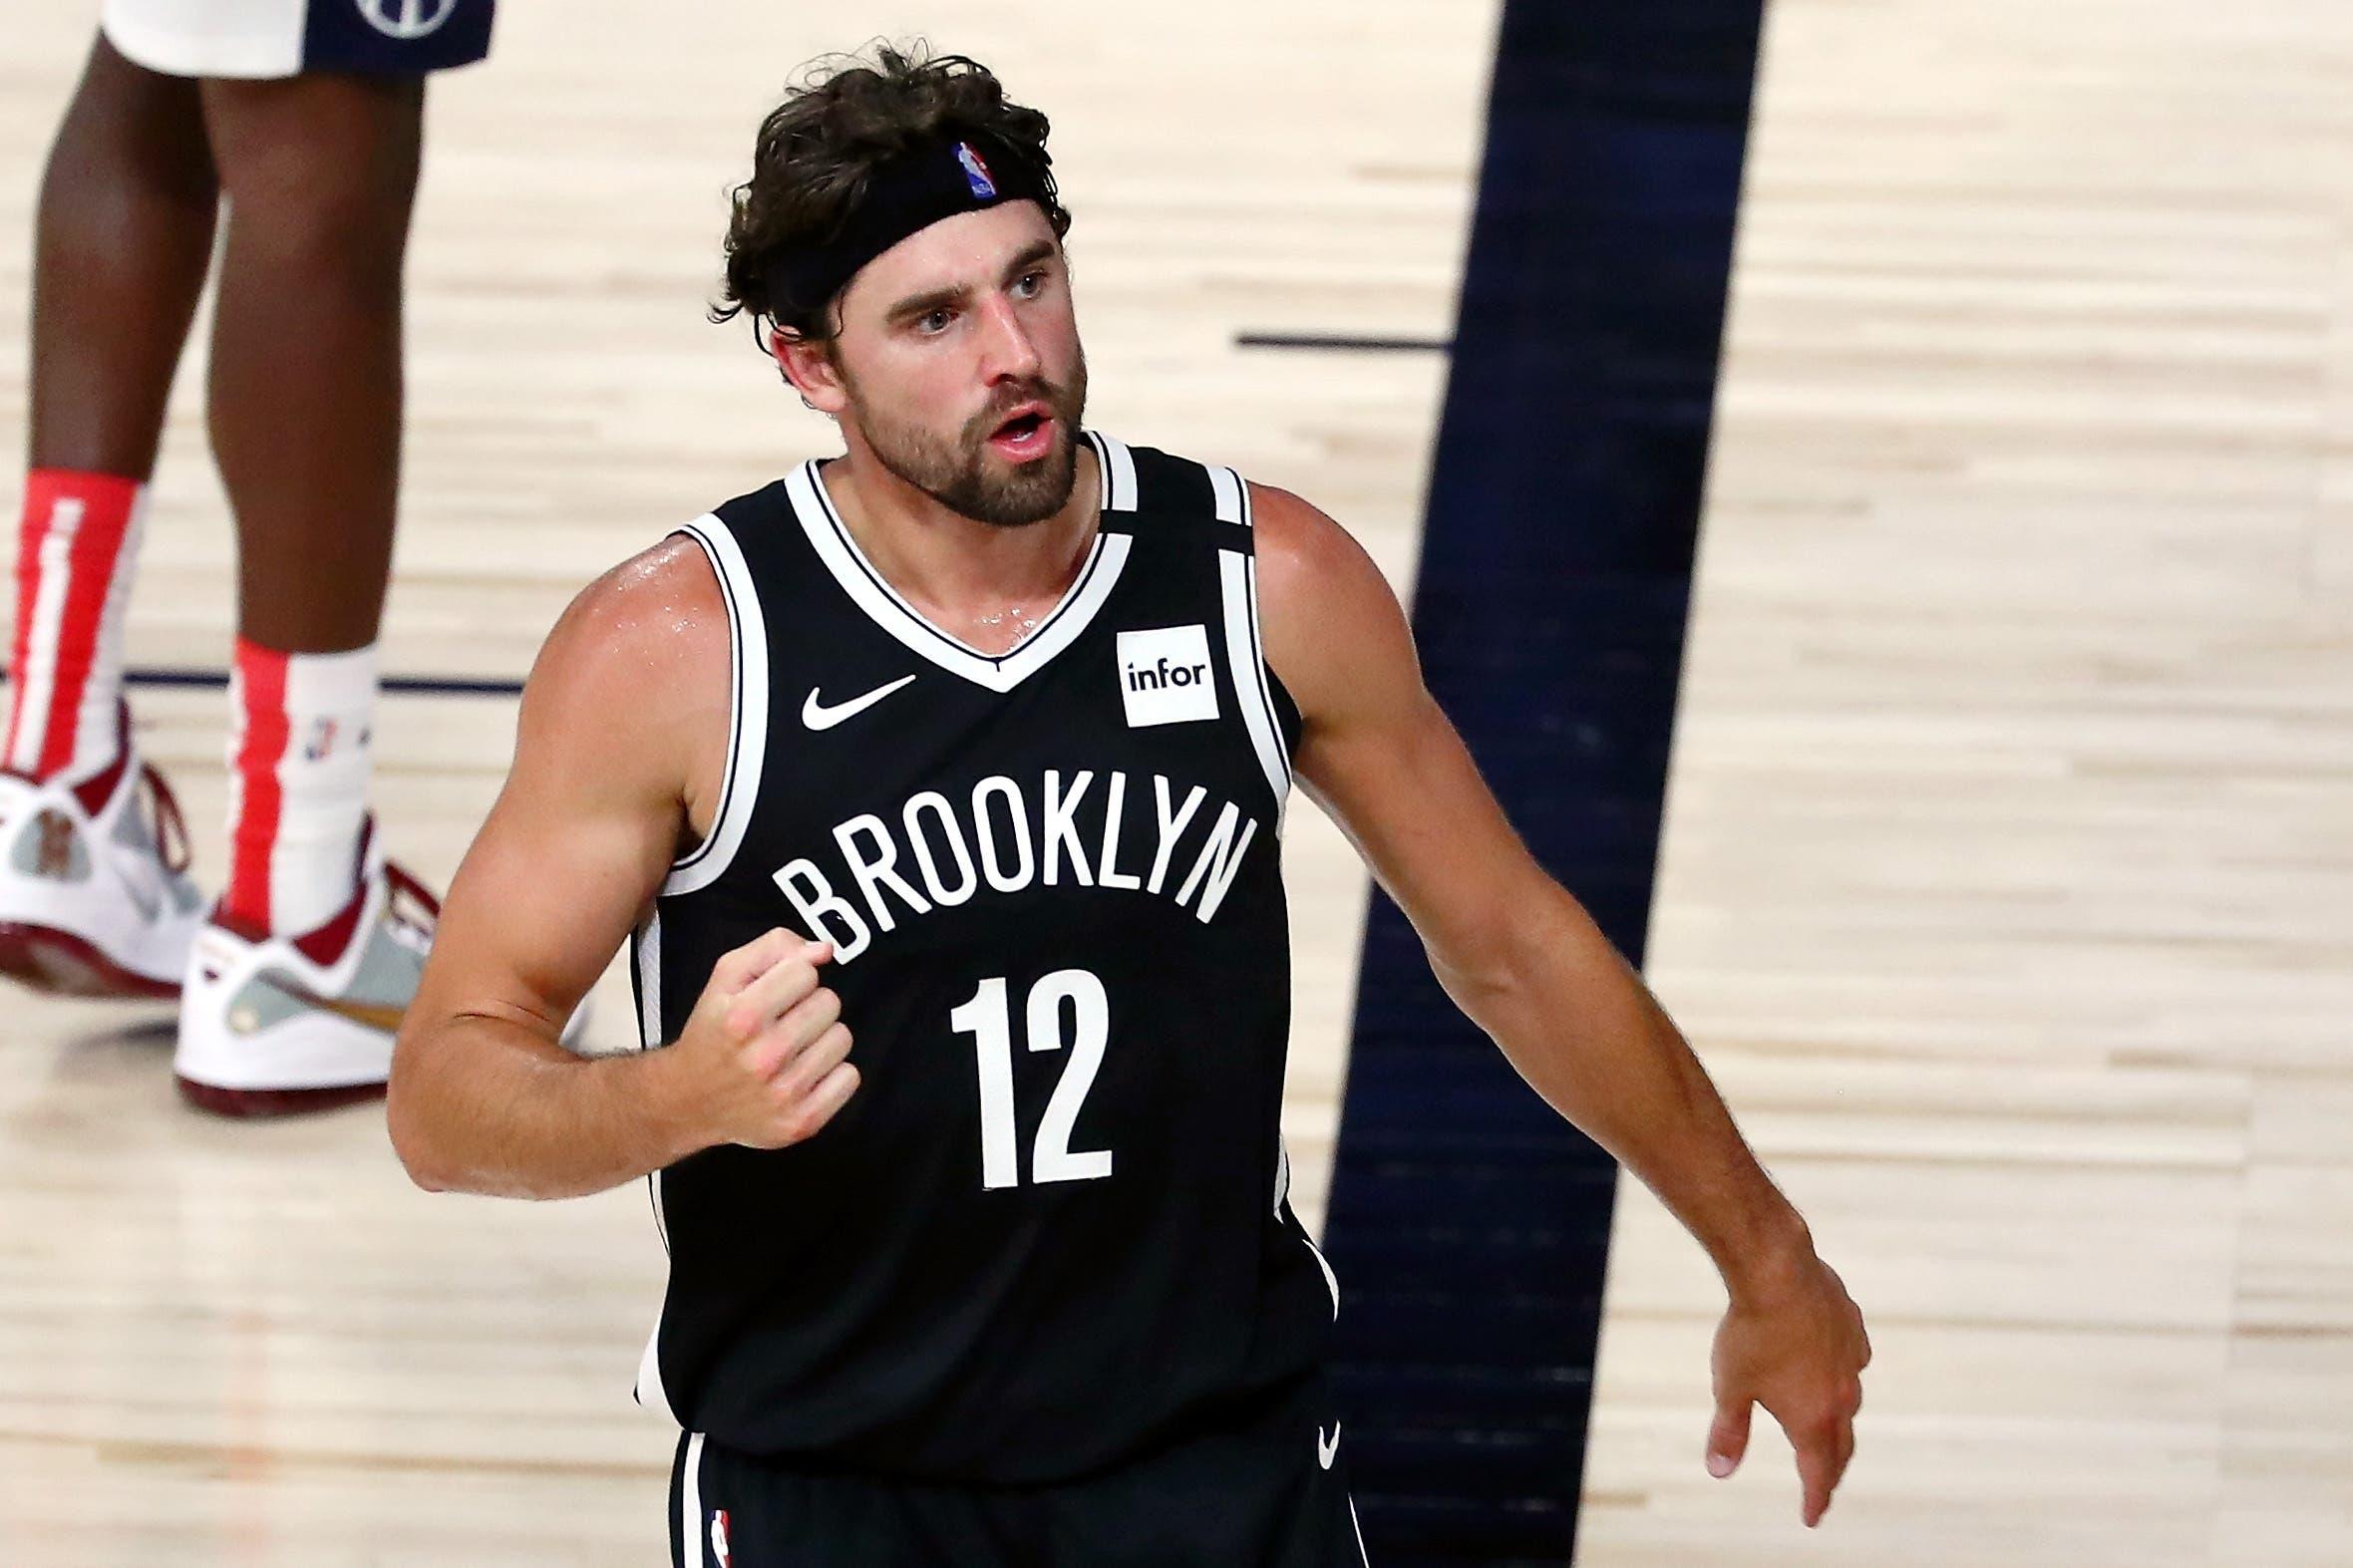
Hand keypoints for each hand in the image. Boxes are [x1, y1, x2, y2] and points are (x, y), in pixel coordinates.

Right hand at [671, 928, 858, 1149]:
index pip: (806, 971)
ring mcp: (785, 1093)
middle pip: (829, 1003)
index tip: (776, 995)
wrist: (689, 1101)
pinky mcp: (801, 1121)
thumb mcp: (726, 979)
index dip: (793, 978)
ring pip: (842, 1038)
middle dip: (808, 1007)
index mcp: (743, 1017)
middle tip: (782, 1024)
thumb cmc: (713, 1032)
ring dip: (821, 1039)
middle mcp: (764, 1057)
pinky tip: (803, 1074)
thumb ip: (773, 948)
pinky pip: (849, 1078)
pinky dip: (831, 1074)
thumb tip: (824, 950)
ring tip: (792, 1050)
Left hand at [1705, 1249, 1870, 1526]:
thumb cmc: (1750, 1332)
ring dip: (1839, 1422)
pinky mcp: (1853, 1328)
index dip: (1814, 1498)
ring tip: (1827, 1429)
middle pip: (1841, 1445)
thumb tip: (1720, 1471)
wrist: (1778, 1270)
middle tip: (1823, 1485)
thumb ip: (1728, 1432)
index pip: (1818, 1473)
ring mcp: (1852, 1360)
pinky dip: (1842, 1373)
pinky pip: (1853, 1360)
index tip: (1811, 1516)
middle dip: (1831, 1470)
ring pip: (1850, 1402)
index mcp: (1812, 1419)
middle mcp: (1842, 1395)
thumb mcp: (1730, 1388)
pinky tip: (1831, 1367)